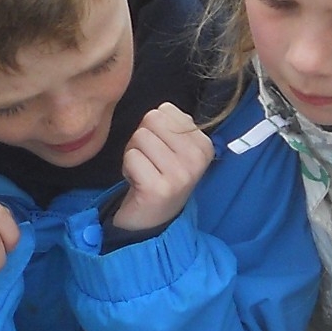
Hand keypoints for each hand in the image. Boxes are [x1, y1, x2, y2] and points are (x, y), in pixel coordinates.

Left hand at [113, 103, 212, 233]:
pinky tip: (138, 183)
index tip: (160, 151)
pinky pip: (131, 157)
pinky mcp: (158, 188)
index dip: (154, 128)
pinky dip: (128, 168)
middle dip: (142, 139)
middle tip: (149, 161)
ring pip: (139, 137)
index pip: (165, 110)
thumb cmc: (160, 177)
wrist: (151, 220)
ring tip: (143, 172)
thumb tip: (162, 110)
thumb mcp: (177, 149)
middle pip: (151, 120)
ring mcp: (179, 174)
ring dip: (133, 154)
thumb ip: (173, 124)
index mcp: (204, 144)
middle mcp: (196, 159)